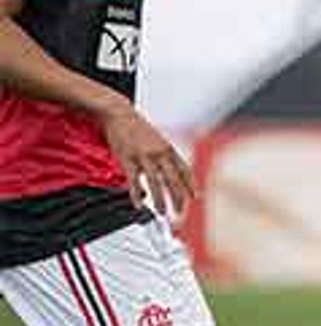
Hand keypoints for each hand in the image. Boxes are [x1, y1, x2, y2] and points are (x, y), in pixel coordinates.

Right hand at [101, 104, 194, 219]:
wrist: (119, 113)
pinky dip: (137, 194)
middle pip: (174, 180)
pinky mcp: (128, 159)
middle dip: (179, 198)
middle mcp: (160, 153)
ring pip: (156, 183)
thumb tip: (162, 173)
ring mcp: (144, 156)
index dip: (191, 185)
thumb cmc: (137, 128)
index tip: (196, 197)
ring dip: (160, 201)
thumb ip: (161, 157)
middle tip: (181, 212)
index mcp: (169, 149)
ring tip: (162, 213)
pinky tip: (139, 204)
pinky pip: (134, 181)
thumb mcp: (155, 140)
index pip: (185, 170)